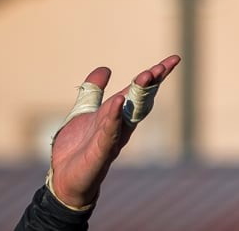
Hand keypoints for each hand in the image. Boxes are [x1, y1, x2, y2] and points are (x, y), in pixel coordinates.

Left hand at [48, 54, 178, 209]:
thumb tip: (106, 69)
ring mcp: (112, 138)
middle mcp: (121, 125)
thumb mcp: (84, 112)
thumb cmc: (78, 148)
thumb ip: (94, 91)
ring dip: (140, 94)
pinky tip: (117, 102)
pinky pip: (109, 133)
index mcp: (119, 114)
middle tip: (165, 65)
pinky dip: (114, 117)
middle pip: (141, 100)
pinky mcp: (99, 153)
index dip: (156, 75)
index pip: (140, 91)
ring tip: (147, 74)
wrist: (64, 180)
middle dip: (152, 82)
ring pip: (129, 113)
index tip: (174, 59)